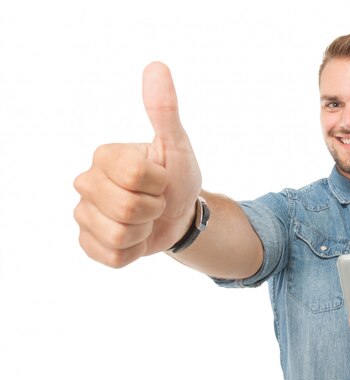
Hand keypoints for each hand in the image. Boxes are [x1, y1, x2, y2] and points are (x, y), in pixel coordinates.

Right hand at [74, 62, 201, 266]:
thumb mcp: (176, 145)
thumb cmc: (177, 177)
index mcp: (104, 156)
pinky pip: (114, 257)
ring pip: (119, 235)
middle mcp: (86, 183)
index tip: (161, 178)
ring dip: (145, 230)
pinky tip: (137, 236)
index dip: (159, 182)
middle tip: (155, 200)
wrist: (179, 215)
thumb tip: (156, 67)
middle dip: (154, 208)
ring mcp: (84, 215)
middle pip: (125, 208)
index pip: (135, 175)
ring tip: (146, 218)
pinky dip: (136, 252)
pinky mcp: (89, 244)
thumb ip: (164, 110)